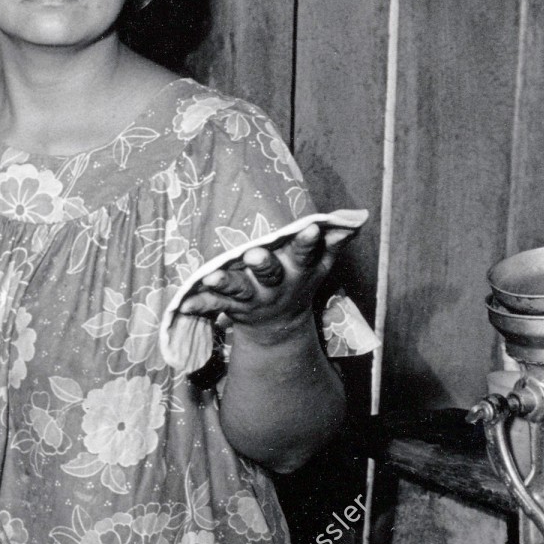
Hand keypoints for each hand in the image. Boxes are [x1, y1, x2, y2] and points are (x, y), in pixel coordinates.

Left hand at [175, 223, 352, 343]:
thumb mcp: (320, 263)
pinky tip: (184, 303)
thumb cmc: (299, 281)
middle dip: (263, 264)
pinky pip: (212, 305)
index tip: (310, 228)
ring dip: (225, 283)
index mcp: (296, 271)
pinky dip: (198, 304)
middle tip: (255, 254)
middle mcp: (274, 285)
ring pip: (238, 289)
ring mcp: (252, 297)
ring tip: (211, 276)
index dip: (308, 242)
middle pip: (270, 274)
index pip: (304, 254)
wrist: (279, 326)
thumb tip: (359, 216)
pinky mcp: (230, 306)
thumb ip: (334, 238)